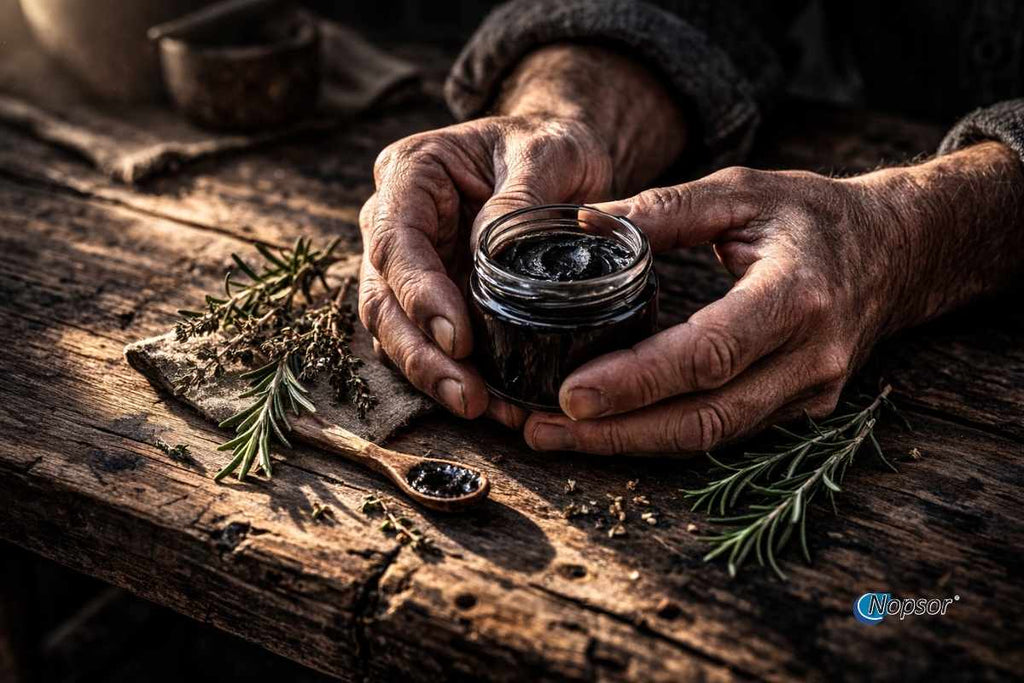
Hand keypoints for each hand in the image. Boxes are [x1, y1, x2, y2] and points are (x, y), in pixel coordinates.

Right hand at [358, 44, 684, 420]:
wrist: (560, 162)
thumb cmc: (549, 146)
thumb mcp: (548, 153)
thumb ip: (520, 196)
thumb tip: (490, 245)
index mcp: (411, 172)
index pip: (397, 240)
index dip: (418, 295)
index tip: (456, 338)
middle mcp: (394, 219)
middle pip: (383, 297)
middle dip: (421, 354)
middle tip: (467, 395)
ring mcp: (409, 263)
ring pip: (395, 329)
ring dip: (433, 374)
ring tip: (481, 408)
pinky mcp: (430, 297)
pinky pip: (426, 342)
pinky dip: (453, 375)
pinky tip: (491, 403)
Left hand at [524, 142, 1023, 453]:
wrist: (896, 251)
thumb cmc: (815, 214)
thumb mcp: (744, 191)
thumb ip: (666, 208)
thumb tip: (585, 222)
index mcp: (796, 297)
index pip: (706, 354)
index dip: (636, 381)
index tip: (569, 395)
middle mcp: (808, 358)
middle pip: (703, 417)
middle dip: (617, 432)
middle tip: (543, 429)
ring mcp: (810, 393)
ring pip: (711, 438)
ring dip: (632, 443)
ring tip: (561, 435)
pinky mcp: (803, 409)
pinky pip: (725, 433)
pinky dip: (665, 436)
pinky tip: (613, 429)